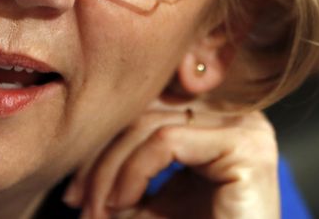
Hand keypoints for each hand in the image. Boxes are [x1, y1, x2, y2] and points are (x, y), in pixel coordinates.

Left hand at [62, 108, 279, 218]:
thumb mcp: (150, 205)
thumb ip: (122, 173)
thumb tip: (74, 165)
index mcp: (213, 122)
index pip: (143, 110)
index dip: (101, 145)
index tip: (73, 192)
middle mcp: (233, 115)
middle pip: (144, 111)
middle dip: (100, 159)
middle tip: (77, 202)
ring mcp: (244, 126)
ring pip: (149, 123)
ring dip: (110, 171)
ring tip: (99, 211)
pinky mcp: (245, 145)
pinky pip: (166, 141)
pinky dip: (133, 172)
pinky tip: (122, 204)